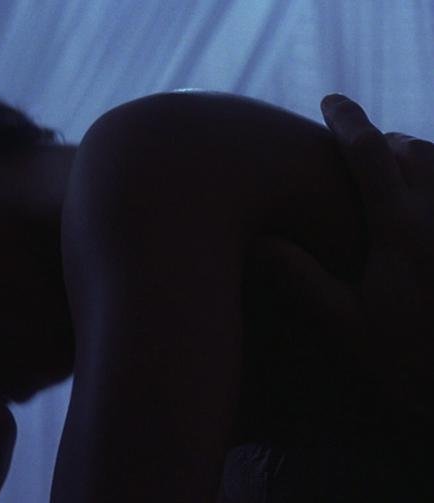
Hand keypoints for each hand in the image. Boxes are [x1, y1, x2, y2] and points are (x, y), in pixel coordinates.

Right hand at [321, 94, 433, 403]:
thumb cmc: (402, 367)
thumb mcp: (341, 327)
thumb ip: (301, 279)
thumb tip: (259, 239)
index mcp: (400, 232)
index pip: (369, 157)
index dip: (347, 123)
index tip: (332, 102)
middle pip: (419, 154)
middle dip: (390, 142)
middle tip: (367, 146)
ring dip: (420, 164)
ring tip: (398, 174)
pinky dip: (433, 199)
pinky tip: (419, 221)